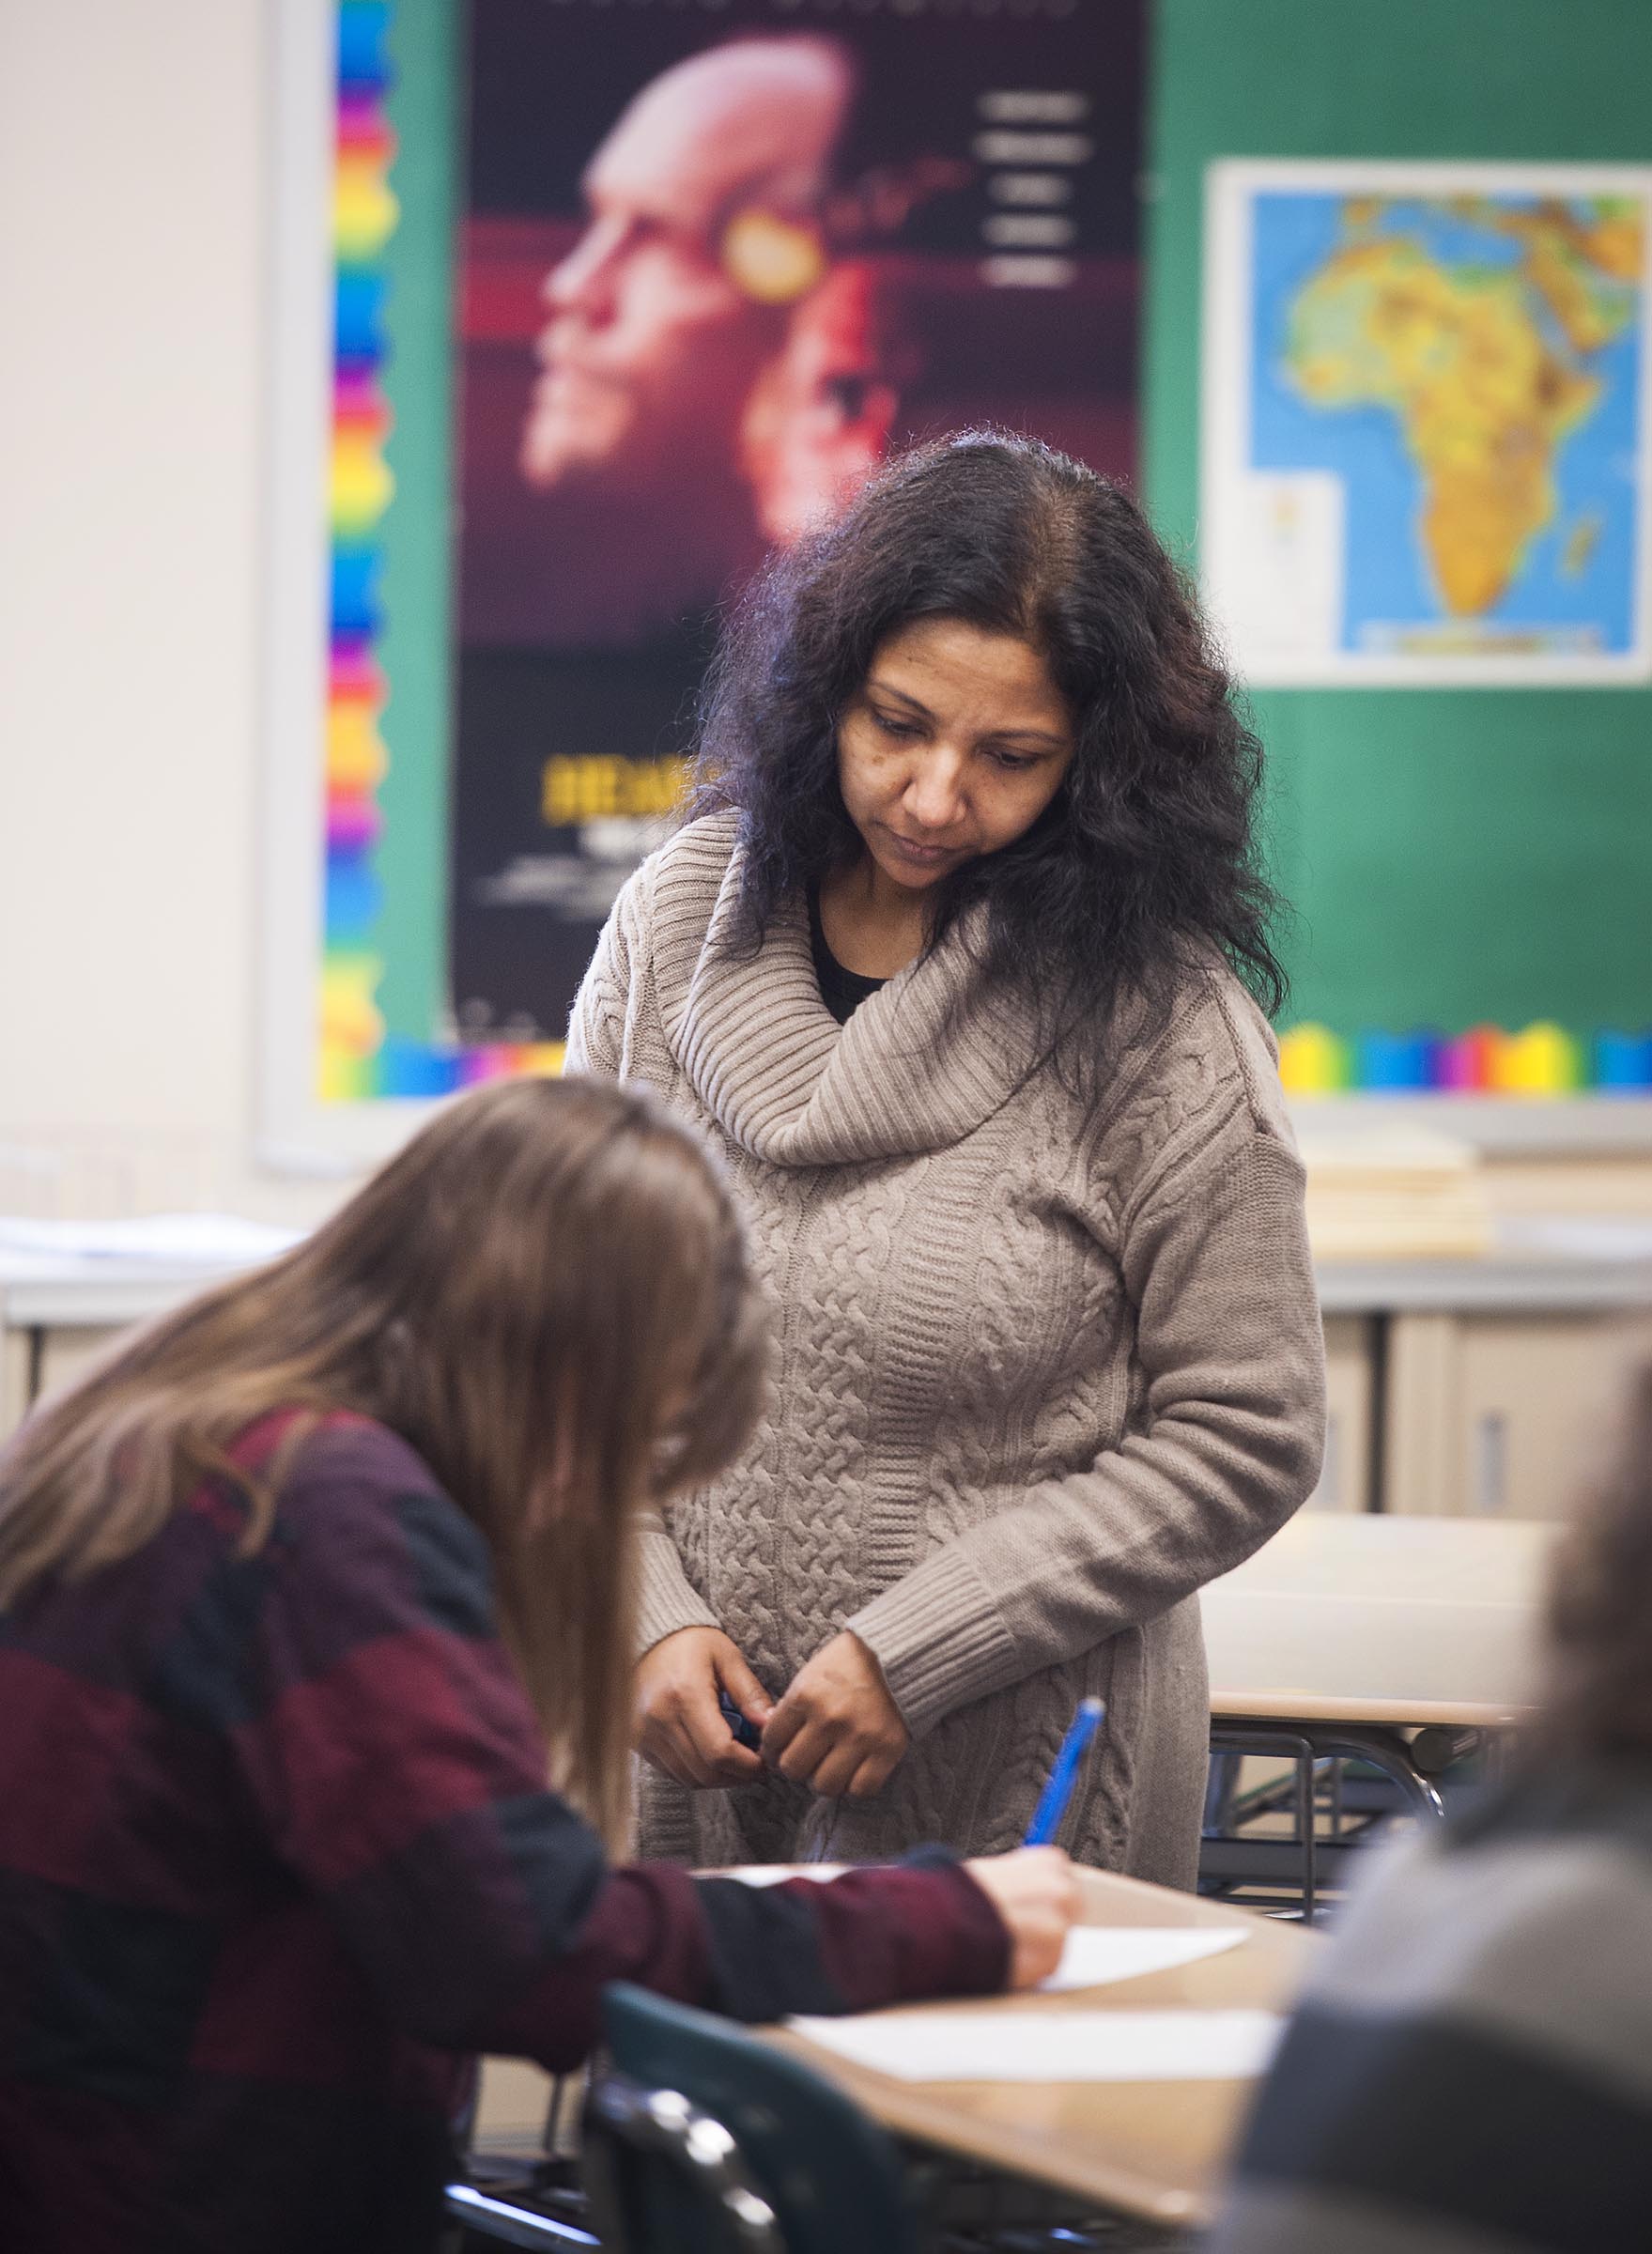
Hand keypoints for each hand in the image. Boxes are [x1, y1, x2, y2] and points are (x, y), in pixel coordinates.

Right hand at [634, 1628, 773, 1789]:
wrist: (644, 1636)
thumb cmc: (690, 1643)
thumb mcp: (726, 1657)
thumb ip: (749, 1692)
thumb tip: (770, 1724)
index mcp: (685, 1694)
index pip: (720, 1752)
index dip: (748, 1765)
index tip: (765, 1761)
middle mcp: (659, 1718)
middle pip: (705, 1772)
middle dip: (737, 1776)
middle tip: (756, 1765)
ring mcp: (643, 1733)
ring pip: (688, 1778)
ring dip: (718, 1778)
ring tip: (737, 1761)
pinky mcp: (636, 1741)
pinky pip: (671, 1773)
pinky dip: (696, 1772)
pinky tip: (711, 1756)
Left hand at [761, 1631, 908, 1797]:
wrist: (896, 1652)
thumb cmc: (847, 1663)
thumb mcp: (809, 1675)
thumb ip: (790, 1710)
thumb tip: (770, 1745)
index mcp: (805, 1695)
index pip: (772, 1741)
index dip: (771, 1750)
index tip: (779, 1750)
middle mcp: (830, 1718)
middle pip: (794, 1769)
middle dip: (796, 1767)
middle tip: (805, 1760)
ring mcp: (860, 1736)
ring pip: (825, 1785)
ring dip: (824, 1780)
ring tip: (829, 1767)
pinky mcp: (888, 1749)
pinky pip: (861, 1789)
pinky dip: (854, 1786)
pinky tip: (853, 1771)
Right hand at [962, 1847, 1081, 1989]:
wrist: (946, 1923)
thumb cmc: (959, 1894)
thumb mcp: (992, 1870)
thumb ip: (1018, 1880)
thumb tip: (1025, 1891)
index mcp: (1048, 1862)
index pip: (1062, 1877)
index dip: (1043, 1893)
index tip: (1029, 1902)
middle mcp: (1061, 1890)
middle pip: (1069, 1907)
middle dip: (1049, 1917)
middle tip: (1021, 1926)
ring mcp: (1059, 1926)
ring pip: (1055, 1940)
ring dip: (1036, 1946)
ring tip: (1003, 1942)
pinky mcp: (1052, 1960)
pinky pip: (1045, 1965)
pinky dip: (1028, 1966)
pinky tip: (1005, 1957)